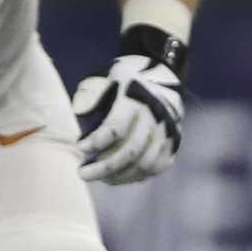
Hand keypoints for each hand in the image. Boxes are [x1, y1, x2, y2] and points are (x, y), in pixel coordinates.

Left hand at [71, 24, 186, 185]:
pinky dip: (138, 176)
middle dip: (104, 167)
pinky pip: (157, 166)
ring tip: (100, 178)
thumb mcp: (105, 77)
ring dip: (119, 176)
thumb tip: (78, 117)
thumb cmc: (123, 79)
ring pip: (145, 164)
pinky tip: (120, 176)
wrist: (161, 72)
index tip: (79, 148)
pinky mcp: (174, 141)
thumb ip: (90, 95)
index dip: (96, 142)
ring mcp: (167, 129)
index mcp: (135, 96)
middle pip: (130, 151)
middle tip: (82, 173)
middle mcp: (155, 114)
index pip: (116, 127)